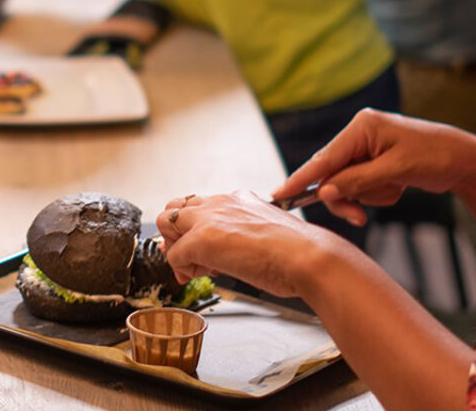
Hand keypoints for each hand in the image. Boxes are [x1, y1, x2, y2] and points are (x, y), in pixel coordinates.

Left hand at [156, 191, 349, 298]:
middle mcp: (221, 202)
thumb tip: (227, 253)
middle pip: (175, 209)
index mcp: (238, 199)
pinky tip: (199, 276)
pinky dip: (181, 269)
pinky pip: (174, 254)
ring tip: (197, 269)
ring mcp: (209, 219)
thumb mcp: (266, 235)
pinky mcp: (201, 239)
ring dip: (176, 248)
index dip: (196, 229)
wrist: (309, 257)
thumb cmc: (298, 253)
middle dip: (177, 234)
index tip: (207, 251)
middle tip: (192, 258)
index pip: (200, 206)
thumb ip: (243, 236)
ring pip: (166, 223)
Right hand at [271, 109, 475, 225]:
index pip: (323, 158)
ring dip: (366, 196)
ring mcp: (366, 149)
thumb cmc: (435, 157)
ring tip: (393, 190)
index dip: (300, 179)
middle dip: (345, 196)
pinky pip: (360, 186)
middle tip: (357, 217)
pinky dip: (376, 194)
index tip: (277, 196)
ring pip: (345, 184)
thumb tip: (324, 192)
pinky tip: (398, 187)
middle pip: (331, 174)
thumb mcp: (395, 170)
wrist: (465, 161)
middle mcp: (359, 135)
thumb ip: (357, 181)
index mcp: (361, 127)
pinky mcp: (373, 162)